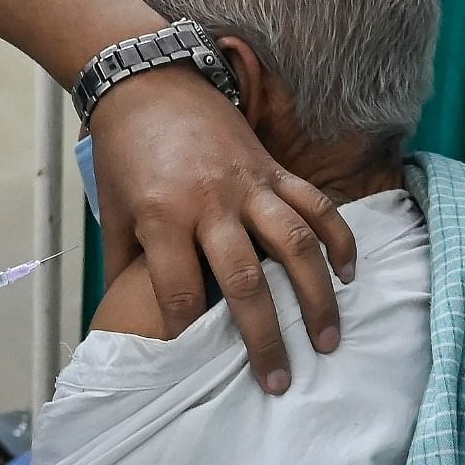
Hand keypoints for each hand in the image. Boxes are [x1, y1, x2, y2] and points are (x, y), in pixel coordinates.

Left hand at [88, 68, 355, 394]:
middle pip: (244, 281)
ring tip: (330, 340)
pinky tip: (349, 273)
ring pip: (294, 245)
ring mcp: (248, 184)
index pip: (181, 292)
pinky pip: (315, 204)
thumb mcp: (114, 211)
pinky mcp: (272, 167)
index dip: (189, 331)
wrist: (147, 83)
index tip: (198, 361)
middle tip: (278, 382)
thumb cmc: (124, 154)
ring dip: (317, 296)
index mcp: (162, 216)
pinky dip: (337, 238)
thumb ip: (125, 265)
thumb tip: (124, 320)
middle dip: (264, 337)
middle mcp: (209, 203)